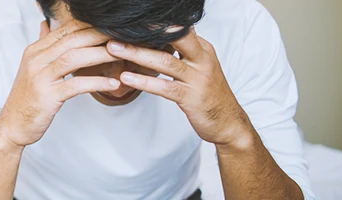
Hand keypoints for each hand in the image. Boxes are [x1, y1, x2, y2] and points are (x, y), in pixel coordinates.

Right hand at [0, 21, 121, 146]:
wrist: (12, 124)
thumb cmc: (26, 97)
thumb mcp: (32, 67)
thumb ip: (42, 45)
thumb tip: (46, 24)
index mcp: (34, 51)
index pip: (64, 30)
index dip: (88, 26)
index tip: (109, 26)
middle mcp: (36, 61)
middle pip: (71, 40)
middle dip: (98, 36)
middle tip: (120, 36)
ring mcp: (40, 78)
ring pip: (74, 58)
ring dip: (101, 55)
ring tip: (121, 56)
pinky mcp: (47, 97)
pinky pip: (76, 85)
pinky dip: (97, 83)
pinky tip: (113, 84)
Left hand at [107, 28, 253, 146]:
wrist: (228, 122)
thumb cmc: (208, 94)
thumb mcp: (198, 67)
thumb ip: (182, 51)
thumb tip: (160, 36)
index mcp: (202, 49)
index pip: (179, 28)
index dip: (156, 23)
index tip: (131, 19)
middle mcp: (202, 60)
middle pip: (175, 37)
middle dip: (146, 31)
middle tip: (118, 27)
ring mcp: (197, 79)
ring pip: (165, 62)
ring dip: (136, 53)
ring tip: (113, 48)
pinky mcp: (191, 98)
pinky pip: (164, 88)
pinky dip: (143, 82)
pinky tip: (126, 77)